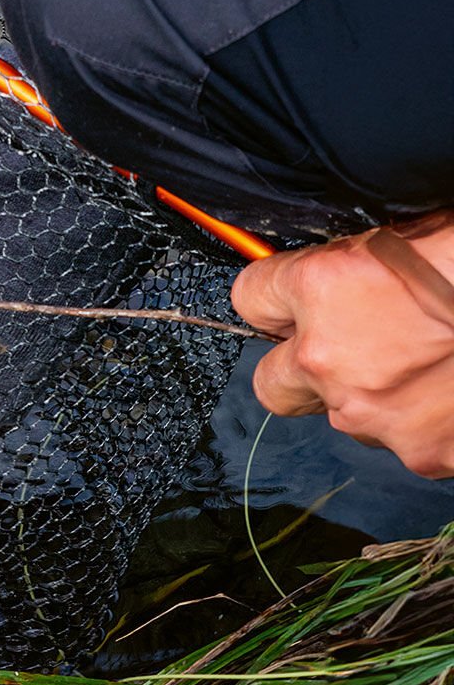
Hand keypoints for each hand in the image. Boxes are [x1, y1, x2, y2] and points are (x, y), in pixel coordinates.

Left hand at [230, 211, 453, 477]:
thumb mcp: (411, 231)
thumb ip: (356, 263)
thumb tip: (337, 272)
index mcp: (321, 286)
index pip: (249, 297)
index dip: (280, 297)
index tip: (301, 296)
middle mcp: (329, 356)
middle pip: (271, 380)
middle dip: (300, 366)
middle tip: (346, 346)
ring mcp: (374, 413)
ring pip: (344, 414)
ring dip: (375, 393)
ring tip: (435, 365)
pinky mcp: (424, 453)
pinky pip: (406, 440)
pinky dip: (429, 421)